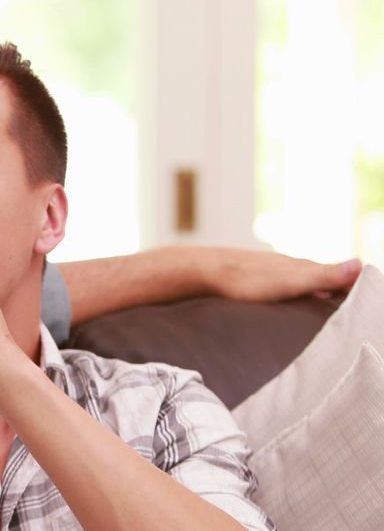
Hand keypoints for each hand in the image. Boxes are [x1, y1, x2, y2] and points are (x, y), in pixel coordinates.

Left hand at [197, 247, 361, 300]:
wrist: (203, 271)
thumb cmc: (247, 280)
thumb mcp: (290, 281)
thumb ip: (323, 275)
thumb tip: (361, 264)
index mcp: (301, 267)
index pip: (338, 274)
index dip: (353, 285)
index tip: (368, 299)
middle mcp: (288, 266)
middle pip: (321, 277)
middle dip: (339, 288)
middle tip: (354, 304)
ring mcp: (270, 271)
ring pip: (301, 280)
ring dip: (317, 290)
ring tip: (330, 305)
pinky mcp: (253, 279)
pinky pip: (281, 285)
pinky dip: (295, 293)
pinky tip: (290, 300)